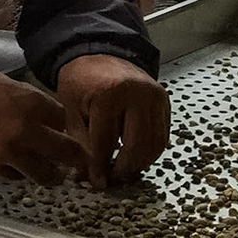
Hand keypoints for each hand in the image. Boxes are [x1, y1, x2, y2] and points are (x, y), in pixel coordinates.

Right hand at [0, 65, 88, 184]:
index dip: (63, 127)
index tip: (60, 131)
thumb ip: (27, 100)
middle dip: (73, 158)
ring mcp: (9, 151)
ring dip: (50, 175)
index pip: (64, 120)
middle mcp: (25, 129)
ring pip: (45, 173)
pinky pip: (15, 176)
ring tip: (52, 176)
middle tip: (77, 163)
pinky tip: (11, 164)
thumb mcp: (2, 84)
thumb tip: (44, 116)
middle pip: (66, 152)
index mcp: (30, 103)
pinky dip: (17, 173)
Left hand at [54, 53, 168, 189]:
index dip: (100, 166)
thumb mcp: (71, 110)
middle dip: (124, 168)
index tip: (97, 182)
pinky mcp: (165, 102)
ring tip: (122, 172)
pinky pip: (162, 135)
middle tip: (112, 179)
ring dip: (140, 163)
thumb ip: (81, 142)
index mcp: (108, 95)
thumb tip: (89, 176)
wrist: (100, 55)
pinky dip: (150, 151)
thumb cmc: (80, 83)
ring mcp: (156, 98)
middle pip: (137, 146)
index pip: (106, 142)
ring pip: (155, 143)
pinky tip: (134, 158)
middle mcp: (138, 96)